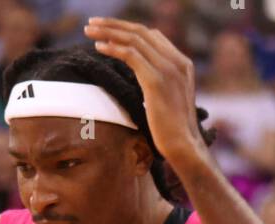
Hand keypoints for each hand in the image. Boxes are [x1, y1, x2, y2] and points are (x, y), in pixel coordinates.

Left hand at [83, 17, 205, 167]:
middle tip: (93, 24)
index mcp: (182, 64)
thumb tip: (144, 86)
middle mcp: (176, 62)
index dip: (128, 30)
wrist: (185, 148)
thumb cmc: (174, 133)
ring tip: (89, 30)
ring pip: (134, 40)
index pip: (153, 36)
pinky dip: (113, 48)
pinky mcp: (156, 81)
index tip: (109, 31)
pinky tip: (99, 47)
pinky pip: (131, 55)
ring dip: (108, 32)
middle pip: (141, 32)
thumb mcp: (170, 103)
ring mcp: (168, 70)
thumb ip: (160, 87)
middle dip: (114, 25)